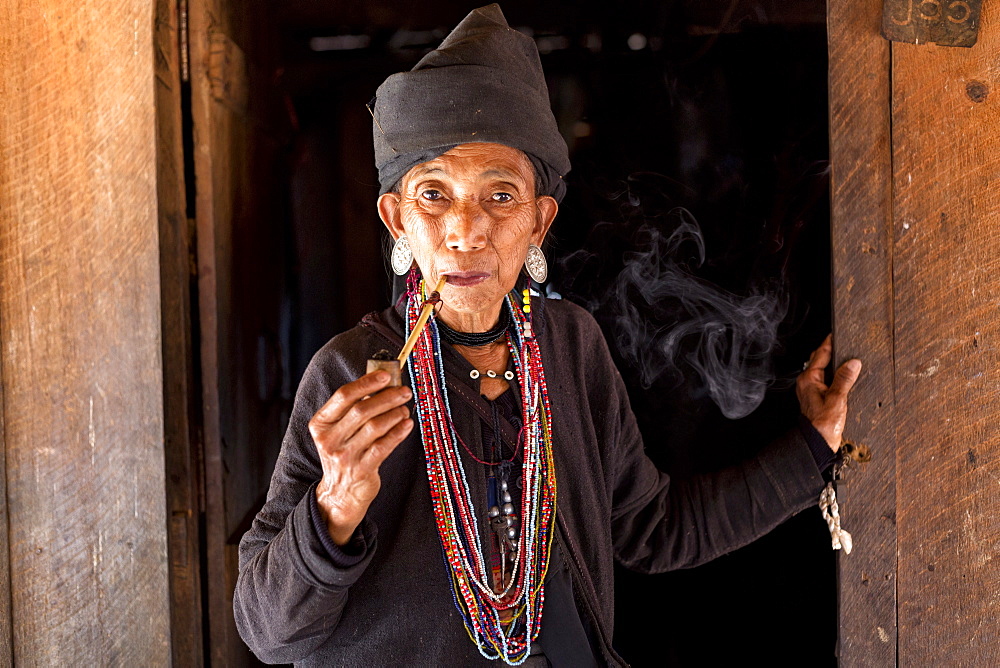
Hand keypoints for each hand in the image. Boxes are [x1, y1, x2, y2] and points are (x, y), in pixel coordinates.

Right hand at [310, 371, 413, 544]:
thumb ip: (354, 408)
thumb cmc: (344, 453)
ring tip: (405, 409)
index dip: (366, 383)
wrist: (340, 493)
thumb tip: (382, 381)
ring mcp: (345, 456)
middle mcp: (330, 440)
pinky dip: (398, 432)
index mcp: (321, 424)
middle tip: (404, 391)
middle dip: (387, 397)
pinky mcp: (361, 470)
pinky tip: (408, 424)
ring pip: (375, 427)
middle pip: (361, 410)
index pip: (343, 396)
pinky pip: (384, 446)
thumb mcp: (339, 430)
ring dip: (395, 414)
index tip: (386, 375)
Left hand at [796, 334, 861, 451]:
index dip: (830, 342)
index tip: (838, 332)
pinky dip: (835, 375)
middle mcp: (807, 382)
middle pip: (820, 360)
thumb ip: (844, 379)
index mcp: (809, 379)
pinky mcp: (817, 397)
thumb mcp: (837, 399)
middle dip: (832, 351)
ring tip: (849, 357)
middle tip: (846, 343)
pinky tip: (846, 376)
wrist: (818, 443)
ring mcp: (811, 389)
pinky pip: (826, 380)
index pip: (821, 354)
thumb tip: (853, 362)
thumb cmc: (823, 424)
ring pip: (824, 370)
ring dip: (834, 363)